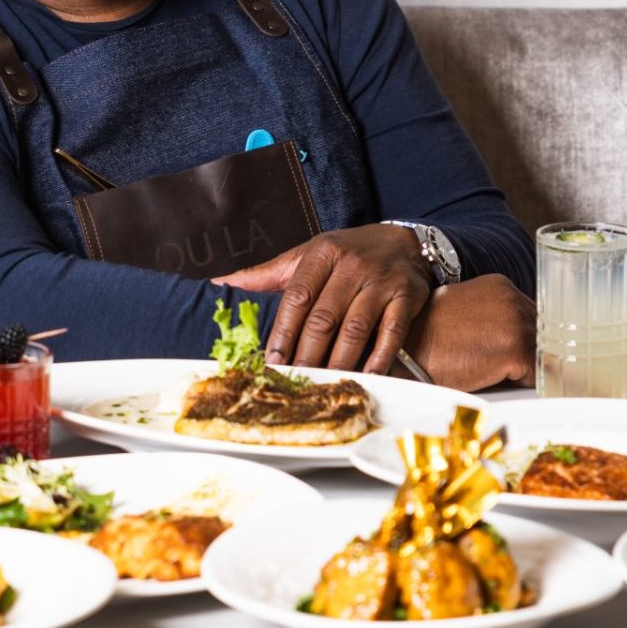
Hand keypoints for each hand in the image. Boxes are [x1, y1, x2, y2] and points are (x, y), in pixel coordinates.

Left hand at [215, 224, 433, 372]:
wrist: (404, 243)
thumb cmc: (347, 253)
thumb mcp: (307, 254)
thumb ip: (266, 274)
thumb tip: (218, 284)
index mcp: (322, 253)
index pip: (297, 297)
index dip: (282, 332)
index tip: (271, 361)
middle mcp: (352, 265)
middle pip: (324, 318)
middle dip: (306, 354)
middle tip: (295, 382)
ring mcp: (381, 282)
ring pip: (355, 329)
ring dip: (338, 362)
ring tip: (323, 385)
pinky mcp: (408, 297)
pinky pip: (391, 333)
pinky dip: (379, 358)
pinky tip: (365, 377)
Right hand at [403, 274, 534, 391]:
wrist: (404, 349)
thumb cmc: (427, 339)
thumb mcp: (465, 316)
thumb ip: (494, 321)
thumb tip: (518, 343)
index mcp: (500, 287)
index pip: (533, 317)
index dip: (526, 339)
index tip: (519, 355)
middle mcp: (512, 298)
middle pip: (542, 334)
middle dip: (530, 354)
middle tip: (509, 370)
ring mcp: (516, 322)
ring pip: (543, 354)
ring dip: (527, 370)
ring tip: (500, 375)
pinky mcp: (516, 349)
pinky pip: (537, 375)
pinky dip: (524, 385)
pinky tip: (498, 382)